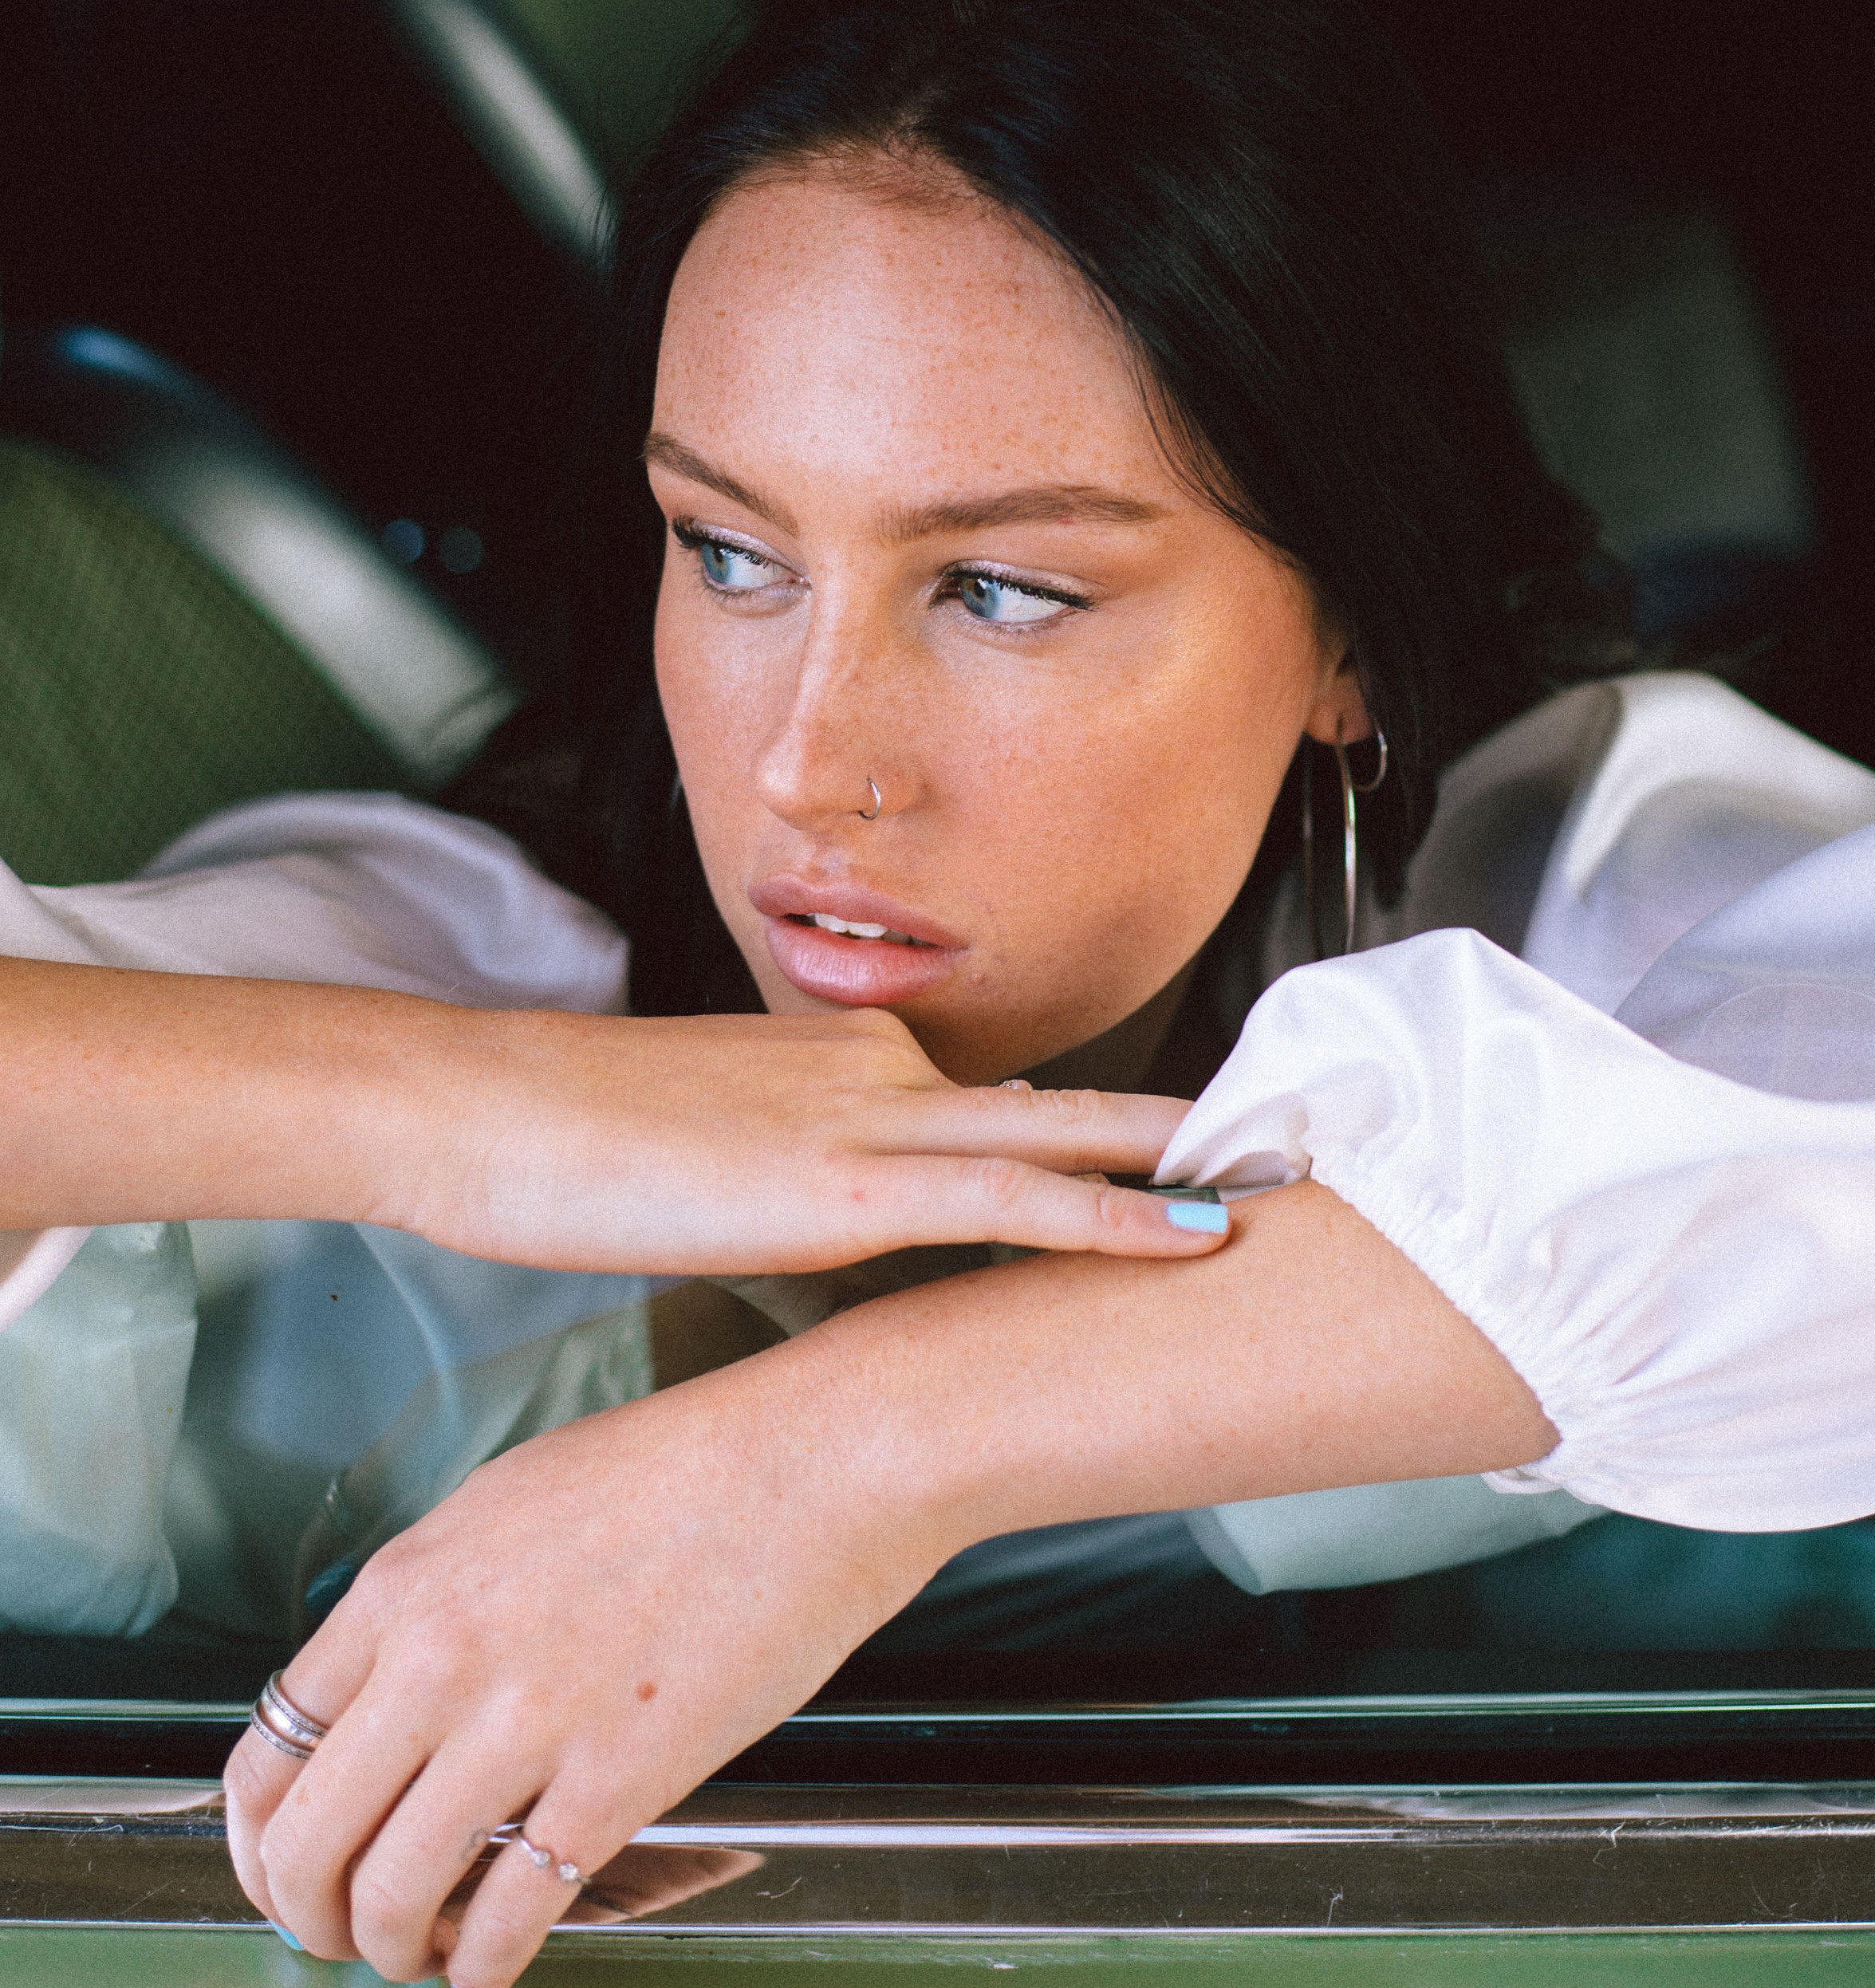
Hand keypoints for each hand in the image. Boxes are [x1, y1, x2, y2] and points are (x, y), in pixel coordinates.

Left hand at [225, 1334, 956, 1985]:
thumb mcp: (514, 1499)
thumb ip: (439, 1593)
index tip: (281, 1859)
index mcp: (409, 1583)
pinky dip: (485, 1966)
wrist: (810, 1464)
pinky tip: (495, 1964)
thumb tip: (399, 1678)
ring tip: (419, 1953)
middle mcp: (441, 1659)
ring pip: (391, 1895)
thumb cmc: (685, 1466)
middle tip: (336, 1928)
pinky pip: (510, 1915)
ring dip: (390, 1948)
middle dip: (306, 1910)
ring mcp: (524, 1724)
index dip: (259, 1833)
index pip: (269, 1744)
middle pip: (307, 1839)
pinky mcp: (614, 1782)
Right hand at [391, 1004, 1225, 1272]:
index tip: (1191, 1154)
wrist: (488, 1108)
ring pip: (1062, 1139)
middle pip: (1063, 1103)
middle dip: (1184, 1128)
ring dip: (1181, 1165)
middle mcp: (880, 1070)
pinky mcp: (844, 1185)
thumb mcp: (716, 1140)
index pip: (1003, 1102)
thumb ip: (805, 1163)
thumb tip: (866, 1205)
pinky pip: (1009, 1200)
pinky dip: (1112, 1216)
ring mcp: (869, 1120)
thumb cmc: (578, 1136)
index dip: (1102, 1136)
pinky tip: (1191, 1236)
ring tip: (1290, 1182)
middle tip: (1298, 1138)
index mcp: (848, 1058)